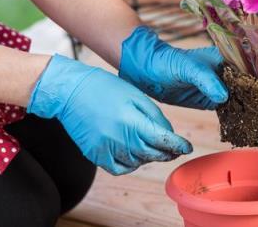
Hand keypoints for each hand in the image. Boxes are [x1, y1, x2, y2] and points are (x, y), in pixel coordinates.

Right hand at [27, 55, 191, 174]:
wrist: (70, 92)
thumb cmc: (106, 88)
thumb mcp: (136, 96)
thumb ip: (155, 117)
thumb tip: (169, 135)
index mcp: (132, 121)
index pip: (163, 141)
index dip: (179, 145)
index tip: (187, 147)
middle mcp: (120, 139)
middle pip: (153, 155)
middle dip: (168, 153)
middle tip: (174, 149)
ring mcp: (106, 150)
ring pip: (139, 162)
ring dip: (150, 157)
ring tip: (152, 146)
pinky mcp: (95, 155)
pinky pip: (120, 168)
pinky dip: (132, 164)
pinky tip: (135, 154)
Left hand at [119, 26, 257, 109]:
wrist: (148, 72)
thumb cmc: (168, 62)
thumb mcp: (187, 68)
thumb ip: (205, 79)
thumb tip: (223, 95)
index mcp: (228, 54)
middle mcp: (230, 69)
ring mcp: (224, 85)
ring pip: (252, 94)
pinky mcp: (215, 99)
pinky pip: (236, 107)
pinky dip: (247, 115)